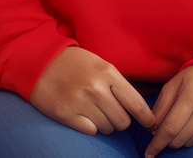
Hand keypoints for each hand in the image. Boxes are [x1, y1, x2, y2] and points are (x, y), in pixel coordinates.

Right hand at [30, 46, 156, 135]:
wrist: (41, 62)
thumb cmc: (75, 64)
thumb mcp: (101, 65)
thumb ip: (119, 84)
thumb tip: (140, 108)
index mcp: (108, 73)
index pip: (136, 103)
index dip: (147, 118)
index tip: (151, 124)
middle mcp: (96, 88)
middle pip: (123, 121)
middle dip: (120, 119)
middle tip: (110, 110)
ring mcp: (80, 102)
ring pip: (108, 128)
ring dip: (104, 123)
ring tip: (93, 109)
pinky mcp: (66, 114)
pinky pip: (91, 131)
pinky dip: (90, 126)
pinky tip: (83, 114)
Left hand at [145, 65, 192, 156]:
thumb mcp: (176, 82)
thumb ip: (162, 105)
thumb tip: (152, 129)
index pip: (171, 126)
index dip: (158, 142)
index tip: (149, 152)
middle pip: (180, 138)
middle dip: (168, 139)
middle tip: (165, 131)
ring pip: (191, 142)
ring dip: (182, 137)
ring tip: (185, 121)